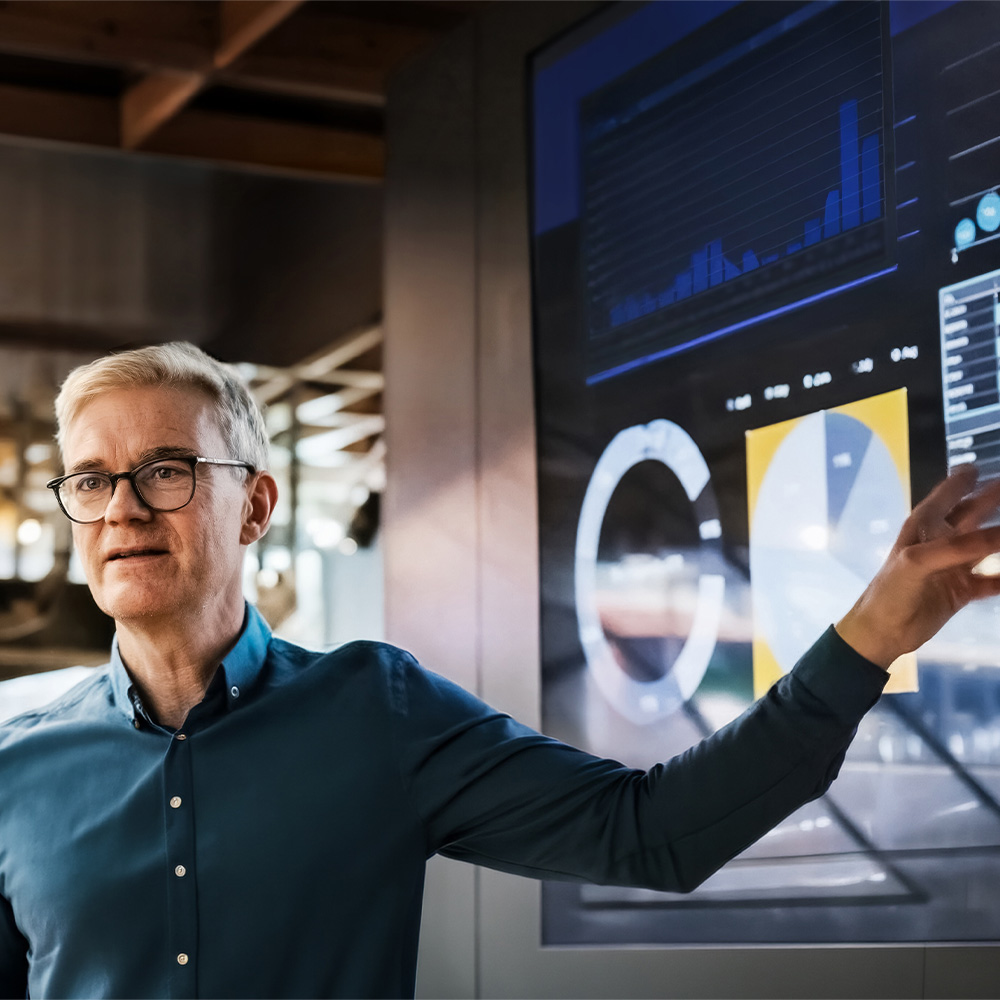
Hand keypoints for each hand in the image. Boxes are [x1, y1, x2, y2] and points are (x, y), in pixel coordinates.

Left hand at [836, 465, 999, 668]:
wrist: (882, 631)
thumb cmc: (892, 590)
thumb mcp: (920, 561)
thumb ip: (959, 546)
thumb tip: (997, 533)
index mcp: (923, 528)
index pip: (945, 497)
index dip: (960, 482)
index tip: (975, 467)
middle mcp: (940, 543)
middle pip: (971, 516)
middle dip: (991, 502)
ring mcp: (952, 567)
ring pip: (986, 547)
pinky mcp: (961, 591)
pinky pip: (991, 581)